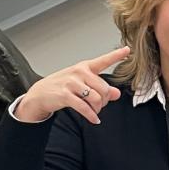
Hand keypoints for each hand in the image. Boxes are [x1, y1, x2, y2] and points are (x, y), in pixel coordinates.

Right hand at [13, 46, 129, 123]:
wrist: (41, 93)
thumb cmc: (63, 86)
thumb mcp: (83, 84)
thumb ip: (101, 88)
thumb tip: (117, 94)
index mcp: (85, 67)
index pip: (103, 60)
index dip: (116, 55)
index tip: (127, 49)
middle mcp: (79, 72)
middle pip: (103, 88)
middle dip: (104, 101)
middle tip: (100, 106)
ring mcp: (71, 83)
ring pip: (95, 98)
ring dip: (98, 109)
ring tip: (95, 112)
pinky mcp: (65, 95)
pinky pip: (84, 107)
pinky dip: (91, 116)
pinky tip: (94, 119)